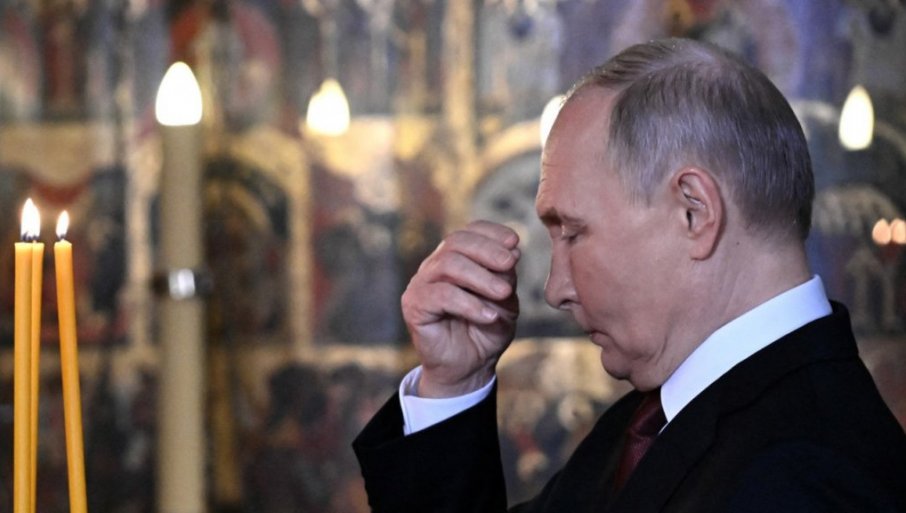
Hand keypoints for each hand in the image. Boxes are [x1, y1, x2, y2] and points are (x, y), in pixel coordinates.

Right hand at [401, 220, 519, 397]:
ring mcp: (421, 284)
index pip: (468, 232)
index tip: (515, 242)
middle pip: (455, 242)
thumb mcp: (504, 300)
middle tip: (510, 264)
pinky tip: (489, 316)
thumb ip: (505, 276)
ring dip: (480, 277)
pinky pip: (441, 295)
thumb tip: (512, 251)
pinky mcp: (414, 305)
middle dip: (487, 250)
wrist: (469, 367)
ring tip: (504, 294)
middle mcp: (434, 266)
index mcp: (455, 258)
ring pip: (447, 264)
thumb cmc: (486, 330)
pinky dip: (469, 304)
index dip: (491, 232)